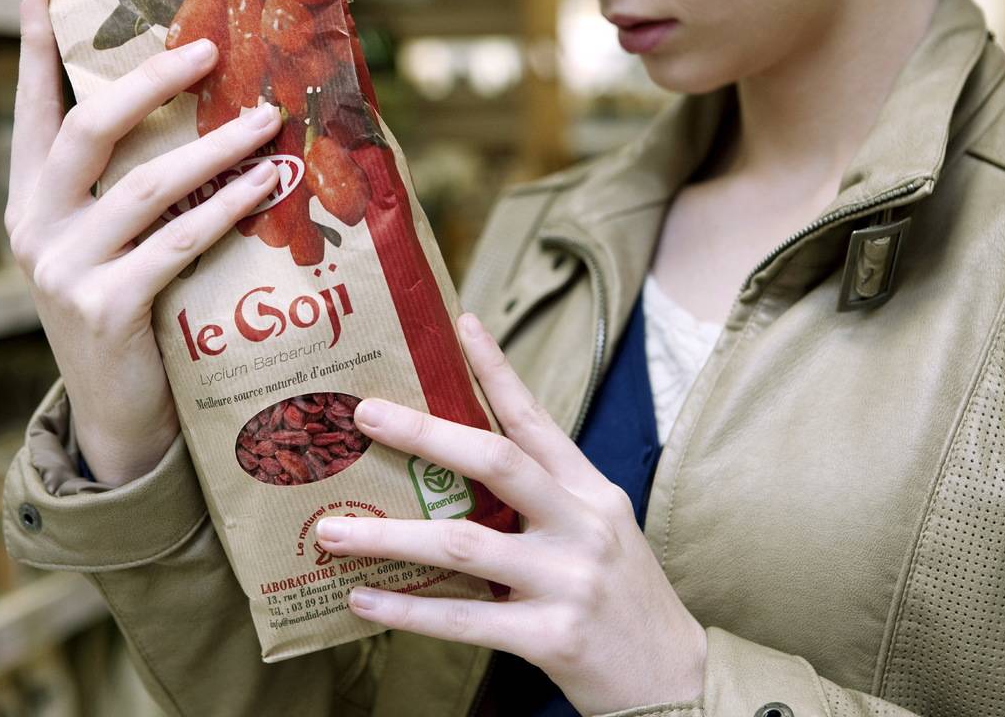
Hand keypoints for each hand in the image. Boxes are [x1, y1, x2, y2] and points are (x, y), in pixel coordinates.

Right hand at [6, 0, 283, 485]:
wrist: (122, 416)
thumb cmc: (135, 320)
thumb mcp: (116, 250)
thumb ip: (134, 195)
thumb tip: (211, 125)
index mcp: (32, 203)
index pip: (32, 111)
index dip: (33, 45)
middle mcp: (35, 228)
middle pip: (90, 130)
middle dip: (151, 82)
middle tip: (209, 51)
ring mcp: (64, 269)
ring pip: (144, 183)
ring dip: (214, 146)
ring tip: (267, 119)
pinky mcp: (106, 307)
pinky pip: (176, 241)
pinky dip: (225, 208)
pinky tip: (266, 185)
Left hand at [315, 313, 706, 714]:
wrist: (674, 680)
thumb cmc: (624, 599)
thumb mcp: (599, 531)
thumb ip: (545, 500)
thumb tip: (462, 472)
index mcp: (592, 491)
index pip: (537, 419)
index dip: (497, 370)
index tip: (461, 324)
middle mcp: (583, 524)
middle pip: (495, 462)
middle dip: (423, 434)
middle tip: (364, 415)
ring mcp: (569, 580)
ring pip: (462, 543)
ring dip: (388, 536)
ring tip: (330, 532)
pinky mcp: (552, 637)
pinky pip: (464, 619)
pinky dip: (407, 611)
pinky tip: (362, 601)